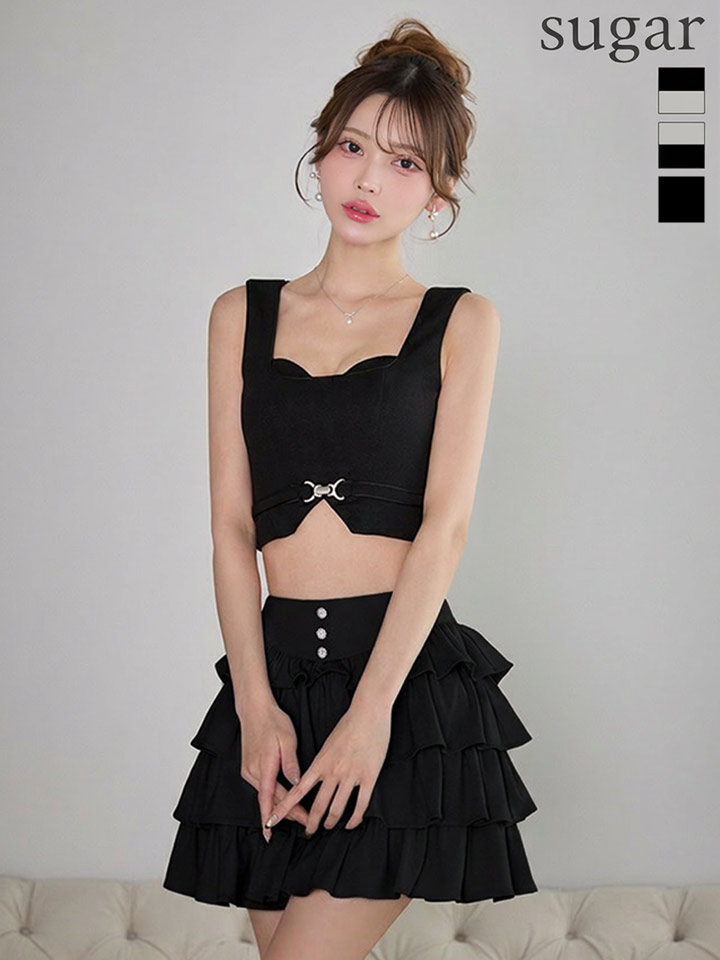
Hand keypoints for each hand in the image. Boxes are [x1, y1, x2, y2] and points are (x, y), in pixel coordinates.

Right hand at [238, 702, 309, 839]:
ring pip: (265, 794)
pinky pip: (261, 786)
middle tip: (304, 822)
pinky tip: (283, 798)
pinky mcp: (249, 767)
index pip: (267, 799)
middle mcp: (253, 772)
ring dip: (279, 804)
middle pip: (269, 800)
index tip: (272, 835)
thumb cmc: (272, 721)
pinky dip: (272, 795)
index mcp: (264, 767)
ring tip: (298, 813)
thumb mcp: (287, 740)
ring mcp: (249, 770)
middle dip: (286, 813)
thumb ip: (291, 763)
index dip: (271, 819)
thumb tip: (297, 783)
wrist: (254, 709)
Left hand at [263, 701, 391, 836]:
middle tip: (308, 832)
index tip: (272, 821)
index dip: (284, 808)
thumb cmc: (348, 724)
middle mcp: (333, 772)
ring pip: (338, 808)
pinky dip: (355, 818)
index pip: (297, 791)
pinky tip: (351, 824)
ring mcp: (351, 775)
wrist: (368, 712)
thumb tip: (313, 778)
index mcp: (319, 763)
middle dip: (311, 823)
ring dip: (331, 821)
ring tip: (328, 827)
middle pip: (318, 806)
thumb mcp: (327, 743)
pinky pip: (361, 804)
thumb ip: (320, 762)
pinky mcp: (369, 777)